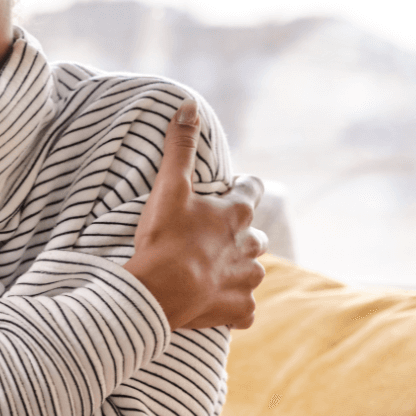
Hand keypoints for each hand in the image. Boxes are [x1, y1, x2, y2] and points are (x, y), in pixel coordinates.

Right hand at [123, 100, 266, 330]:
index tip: (229, 190)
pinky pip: (245, 311)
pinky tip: (218, 306)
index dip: (242, 188)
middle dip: (240, 235)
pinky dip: (234, 308)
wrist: (159, 291)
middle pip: (256, 235)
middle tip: (212, 238)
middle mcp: (250, 246)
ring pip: (253, 272)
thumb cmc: (165, 238)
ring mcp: (246, 280)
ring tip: (212, 272)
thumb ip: (179, 147)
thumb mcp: (169, 187)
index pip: (252, 190)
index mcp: (237, 214)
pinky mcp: (239, 310)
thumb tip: (190, 105)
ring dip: (238, 271)